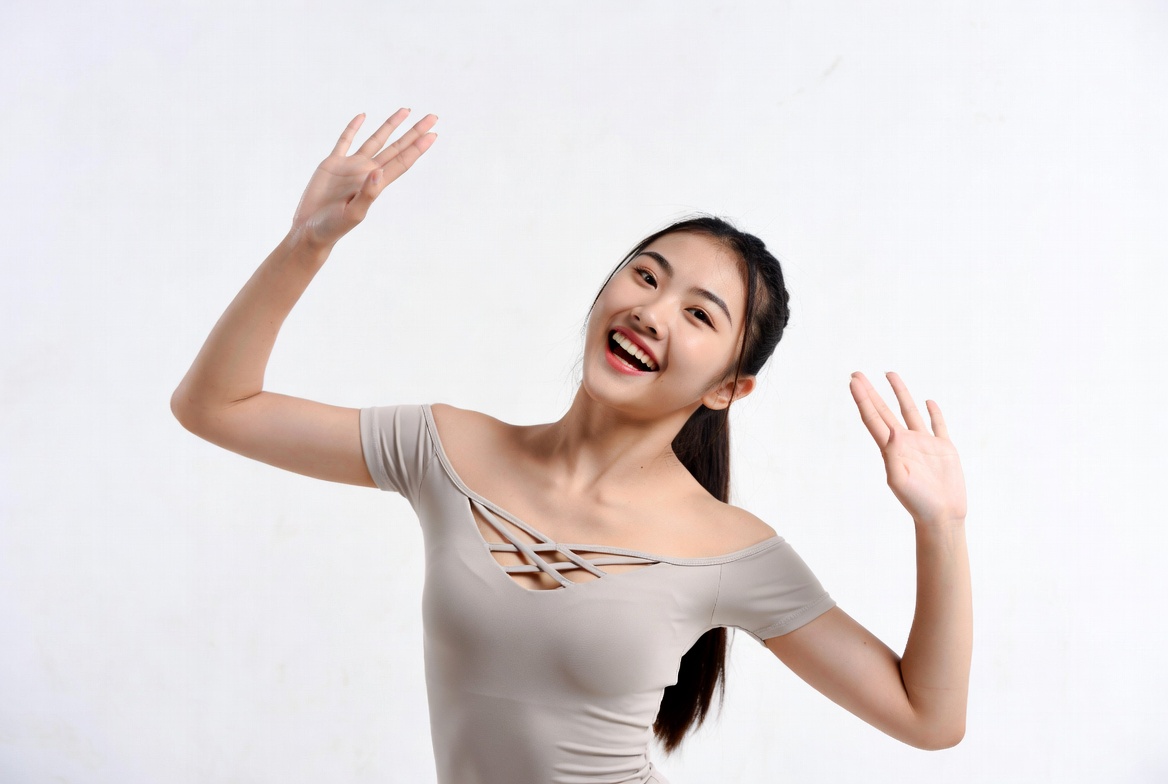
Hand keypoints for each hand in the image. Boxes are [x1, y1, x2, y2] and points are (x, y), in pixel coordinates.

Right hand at [290, 109, 437, 247]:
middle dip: (414, 132)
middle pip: (396, 147)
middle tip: (433, 117)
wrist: (310, 230)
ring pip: (375, 140)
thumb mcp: (353, 214)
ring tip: (406, 110)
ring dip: (390, 125)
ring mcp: (351, 167)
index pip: (402, 162)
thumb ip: (368, 194)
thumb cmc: (333, 227)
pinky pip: (344, 141)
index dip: (418, 148)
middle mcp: (367, 172)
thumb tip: (379, 171)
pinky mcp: (332, 164)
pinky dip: (353, 128)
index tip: (433, 135)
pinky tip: (362, 116)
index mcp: (376, 184)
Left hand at [849, 372, 966, 525]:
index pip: (872, 418)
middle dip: (871, 392)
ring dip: (899, 393)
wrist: (941, 516)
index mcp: (890, 449)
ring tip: (889, 374)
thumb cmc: (917, 502)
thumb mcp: (899, 480)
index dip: (862, 399)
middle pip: (884, 410)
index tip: (853, 382)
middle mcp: (904, 442)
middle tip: (857, 373)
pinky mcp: (943, 448)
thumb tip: (892, 432)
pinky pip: (938, 425)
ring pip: (909, 411)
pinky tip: (928, 401)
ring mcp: (924, 443)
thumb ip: (893, 456)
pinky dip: (934, 412)